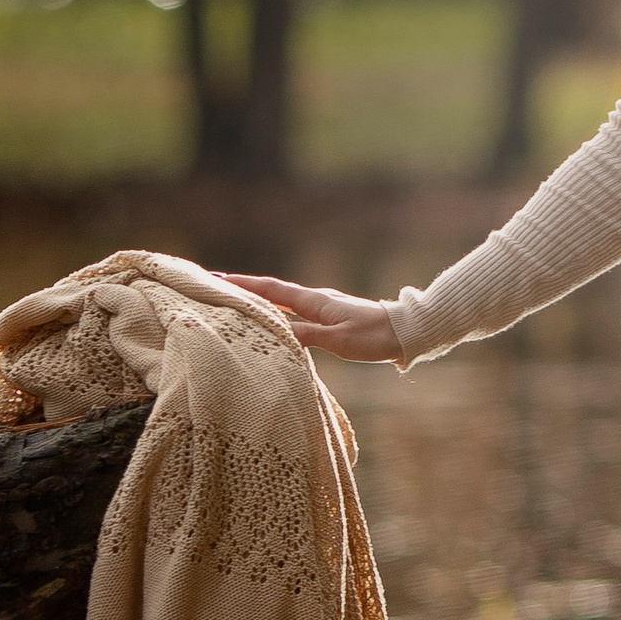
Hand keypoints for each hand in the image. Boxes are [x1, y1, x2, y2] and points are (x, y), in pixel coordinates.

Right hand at [224, 275, 403, 363]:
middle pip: (272, 291)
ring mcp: (322, 307)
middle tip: (216, 287)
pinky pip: (294, 312)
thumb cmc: (373, 337)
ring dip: (259, 300)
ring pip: (283, 301)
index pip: (271, 289)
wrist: (404, 333)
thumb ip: (306, 335)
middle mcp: (315, 300)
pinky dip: (277, 312)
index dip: (243, 284)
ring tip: (235, 303)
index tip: (216, 278)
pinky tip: (272, 321)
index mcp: (314, 301)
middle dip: (244, 289)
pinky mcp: (329, 318)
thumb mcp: (338, 340)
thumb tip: (274, 331)